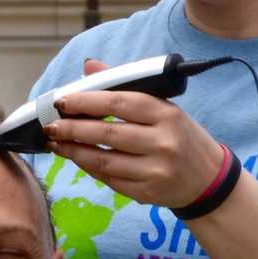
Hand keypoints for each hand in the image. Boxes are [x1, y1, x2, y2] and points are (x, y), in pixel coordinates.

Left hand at [42, 58, 228, 211]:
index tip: (62, 101)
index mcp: (167, 114)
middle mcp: (163, 142)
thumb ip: (125, 87)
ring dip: (73, 151)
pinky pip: (109, 178)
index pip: (119, 103)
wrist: (207, 178)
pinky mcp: (147, 192)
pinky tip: (75, 157)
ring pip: (103, 159)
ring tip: (55, 143)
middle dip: (72, 128)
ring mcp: (155, 169)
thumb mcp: (163, 107)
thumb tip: (90, 66)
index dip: (86, 101)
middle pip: (107, 133)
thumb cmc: (180, 136)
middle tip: (49, 125)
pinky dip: (88, 167)